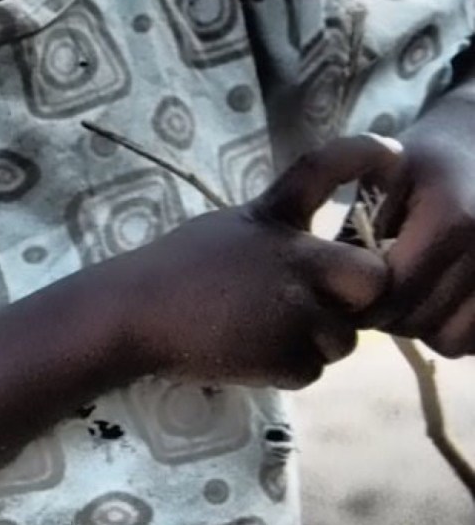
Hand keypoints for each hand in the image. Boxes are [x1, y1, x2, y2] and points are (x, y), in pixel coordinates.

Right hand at [132, 135, 401, 388]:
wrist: (134, 315)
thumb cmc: (174, 269)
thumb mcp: (231, 229)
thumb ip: (281, 238)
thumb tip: (328, 262)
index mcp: (274, 219)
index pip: (322, 170)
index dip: (361, 155)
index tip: (391, 154)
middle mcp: (296, 260)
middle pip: (372, 278)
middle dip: (359, 298)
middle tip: (327, 304)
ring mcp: (296, 312)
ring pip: (345, 337)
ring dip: (318, 339)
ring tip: (267, 331)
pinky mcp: (288, 360)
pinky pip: (314, 370)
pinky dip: (290, 368)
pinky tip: (250, 352)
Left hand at [365, 115, 474, 357]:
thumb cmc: (422, 165)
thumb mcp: (381, 176)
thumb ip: (359, 227)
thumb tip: (333, 280)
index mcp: (450, 219)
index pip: (396, 290)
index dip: (363, 300)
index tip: (347, 290)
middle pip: (422, 320)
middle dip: (388, 316)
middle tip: (372, 296)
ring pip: (451, 340)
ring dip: (421, 328)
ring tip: (406, 297)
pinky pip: (474, 340)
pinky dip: (452, 331)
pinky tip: (437, 302)